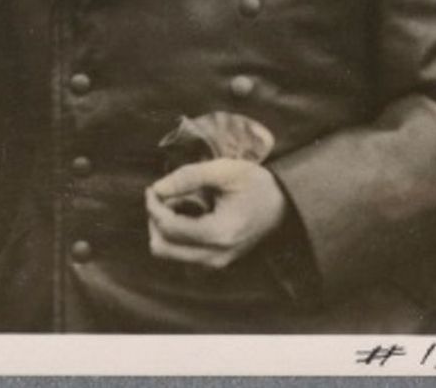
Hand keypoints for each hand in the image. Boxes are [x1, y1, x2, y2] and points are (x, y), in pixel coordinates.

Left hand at [145, 158, 286, 269]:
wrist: (283, 205)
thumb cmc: (255, 184)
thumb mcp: (224, 170)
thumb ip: (188, 177)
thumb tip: (157, 189)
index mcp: (219, 234)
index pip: (169, 228)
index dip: (153, 206)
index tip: (152, 188)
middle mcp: (215, 256)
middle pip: (162, 247)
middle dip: (155, 220)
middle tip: (161, 196)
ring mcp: (215, 264)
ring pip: (168, 254)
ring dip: (164, 228)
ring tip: (178, 204)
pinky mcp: (215, 264)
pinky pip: (180, 255)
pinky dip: (175, 236)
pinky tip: (187, 215)